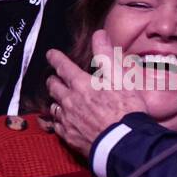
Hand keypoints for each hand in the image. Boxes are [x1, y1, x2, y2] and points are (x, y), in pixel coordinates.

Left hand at [46, 30, 148, 157]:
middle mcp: (69, 100)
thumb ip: (106, 55)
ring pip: (54, 106)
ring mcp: (67, 120)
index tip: (51, 54)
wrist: (123, 143)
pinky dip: (58, 120)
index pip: (63, 66)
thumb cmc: (126, 109)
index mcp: (81, 84)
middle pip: (53, 86)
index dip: (56, 58)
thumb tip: (99, 34)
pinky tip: (63, 121)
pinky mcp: (69, 137)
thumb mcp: (120, 78)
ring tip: (60, 100)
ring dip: (56, 100)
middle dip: (53, 80)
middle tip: (54, 78)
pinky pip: (57, 125)